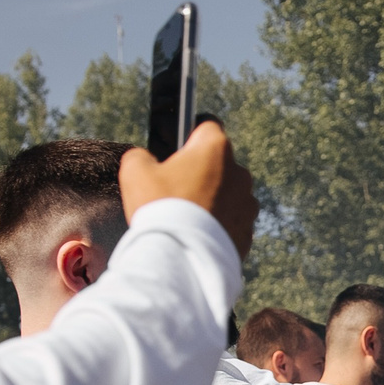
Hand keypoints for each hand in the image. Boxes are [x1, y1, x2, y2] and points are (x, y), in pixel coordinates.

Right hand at [117, 120, 254, 256]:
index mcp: (216, 149)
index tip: (179, 147)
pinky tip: (197, 235)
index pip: (208, 126)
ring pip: (228, 195)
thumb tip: (145, 159)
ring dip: (212, 201)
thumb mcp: (135, 172)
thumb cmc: (160, 208)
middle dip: (200, 173)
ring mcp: (248, 205)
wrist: (182, 258)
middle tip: (175, 191)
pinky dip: (218, 227)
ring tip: (186, 217)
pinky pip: (232, 224)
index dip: (190, 134)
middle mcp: (240, 173)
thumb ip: (141, 156)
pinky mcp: (248, 233)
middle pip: (218, 164)